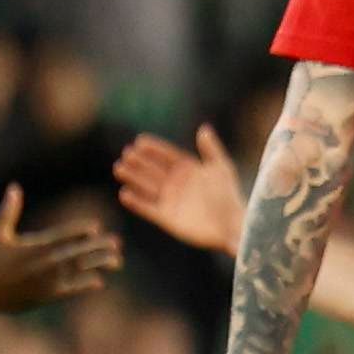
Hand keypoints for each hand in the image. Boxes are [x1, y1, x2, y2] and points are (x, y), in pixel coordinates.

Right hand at [0, 186, 120, 313]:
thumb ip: (9, 210)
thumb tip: (15, 187)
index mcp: (36, 246)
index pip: (65, 235)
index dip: (82, 230)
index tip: (96, 226)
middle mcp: (47, 263)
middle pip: (81, 252)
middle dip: (100, 246)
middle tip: (116, 241)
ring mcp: (49, 281)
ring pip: (82, 271)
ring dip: (101, 265)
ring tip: (117, 261)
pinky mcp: (47, 296)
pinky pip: (73, 290)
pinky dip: (87, 285)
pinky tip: (99, 281)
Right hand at [114, 128, 246, 253]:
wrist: (233, 225)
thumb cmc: (229, 196)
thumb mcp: (222, 169)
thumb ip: (211, 149)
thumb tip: (203, 128)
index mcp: (189, 170)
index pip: (167, 156)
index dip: (154, 149)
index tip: (140, 141)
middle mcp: (176, 184)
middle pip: (153, 170)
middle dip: (139, 162)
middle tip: (127, 153)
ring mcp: (170, 201)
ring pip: (147, 187)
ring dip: (133, 178)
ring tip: (119, 169)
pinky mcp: (167, 219)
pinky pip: (148, 209)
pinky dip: (136, 203)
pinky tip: (124, 194)